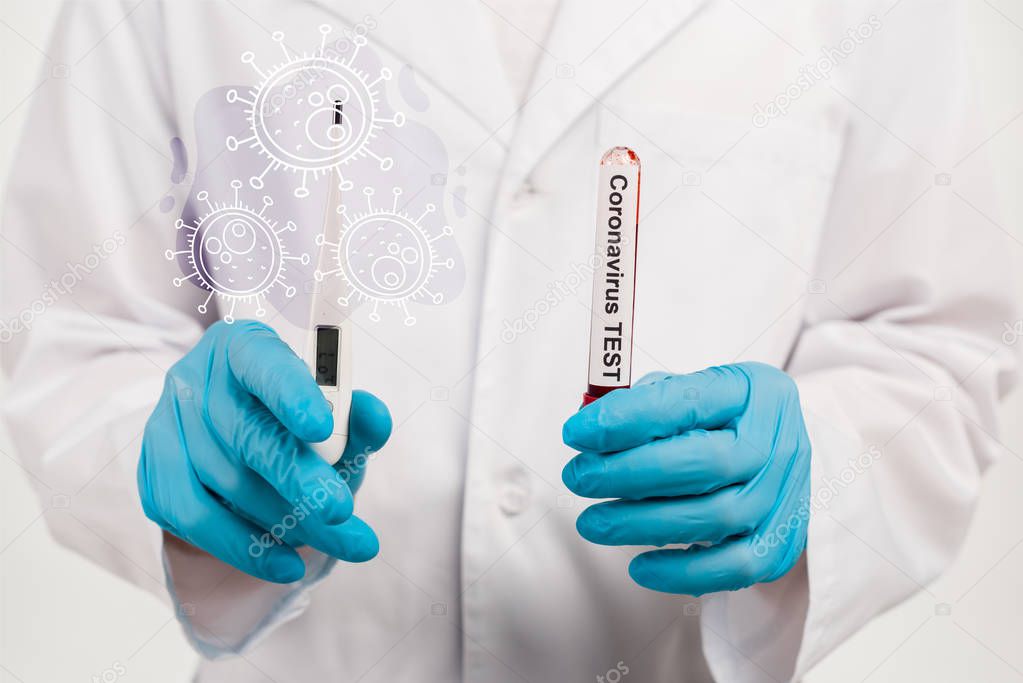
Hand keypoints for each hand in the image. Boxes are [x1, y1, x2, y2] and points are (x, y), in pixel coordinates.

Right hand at [137, 320, 390, 582]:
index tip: (322, 425)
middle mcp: (197, 380)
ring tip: (339, 540)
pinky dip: (242, 547)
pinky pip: (193, 518)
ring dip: (286, 521)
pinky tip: (285, 564)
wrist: (241, 445)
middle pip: (246, 433)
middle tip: (341, 511)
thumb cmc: (295, 422)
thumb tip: (374, 418)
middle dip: (298, 477)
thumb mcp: (333, 414)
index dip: (290, 392)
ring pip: (225, 482)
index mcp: (244, 347)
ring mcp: (167, 426)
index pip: (261, 362)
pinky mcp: (155, 473)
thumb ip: (356, 417)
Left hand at [562, 362, 810, 595]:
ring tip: (594, 522)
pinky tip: (640, 566)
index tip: (577, 432)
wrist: (782, 451)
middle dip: (628, 474)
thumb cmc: (725, 418)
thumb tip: (592, 428)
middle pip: (703, 464)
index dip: (626, 419)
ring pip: (714, 517)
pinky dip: (682, 571)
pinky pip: (735, 567)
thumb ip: (648, 403)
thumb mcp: (693, 391)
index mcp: (750, 391)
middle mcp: (775, 441)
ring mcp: (784, 494)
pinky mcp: (781, 541)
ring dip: (641, 524)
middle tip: (579, 477)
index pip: (686, 403)